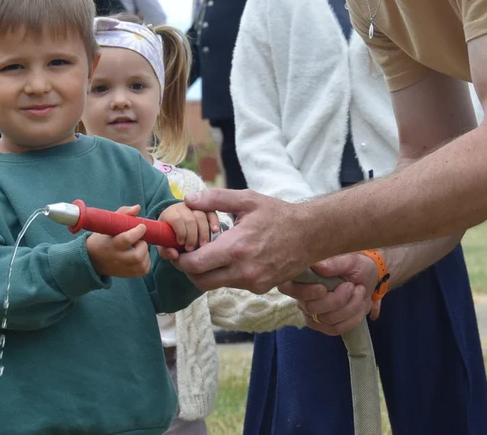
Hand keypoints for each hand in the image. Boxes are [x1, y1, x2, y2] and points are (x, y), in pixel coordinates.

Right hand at [85, 205, 150, 277]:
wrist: (92, 260)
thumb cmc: (103, 238)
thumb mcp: (108, 225)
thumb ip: (123, 213)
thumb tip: (138, 207)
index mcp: (111, 244)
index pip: (126, 239)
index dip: (137, 232)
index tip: (141, 226)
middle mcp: (116, 258)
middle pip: (136, 256)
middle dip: (143, 245)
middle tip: (139, 240)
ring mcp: (122, 268)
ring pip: (142, 264)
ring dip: (145, 253)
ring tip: (138, 247)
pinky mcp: (127, 274)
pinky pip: (144, 270)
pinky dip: (146, 261)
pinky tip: (140, 255)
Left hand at [156, 202, 219, 259]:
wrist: (176, 226)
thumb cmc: (169, 236)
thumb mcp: (164, 244)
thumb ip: (166, 251)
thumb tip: (174, 254)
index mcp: (169, 214)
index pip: (176, 219)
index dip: (181, 232)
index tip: (181, 243)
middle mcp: (182, 208)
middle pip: (190, 219)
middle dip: (192, 236)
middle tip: (191, 249)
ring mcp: (195, 207)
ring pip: (202, 216)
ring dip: (203, 233)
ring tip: (202, 245)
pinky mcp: (206, 209)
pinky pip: (212, 212)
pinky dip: (214, 222)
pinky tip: (215, 231)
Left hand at [172, 188, 316, 293]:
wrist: (311, 235)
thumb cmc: (279, 214)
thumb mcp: (248, 200)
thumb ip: (216, 199)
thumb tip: (188, 200)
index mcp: (237, 248)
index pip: (195, 265)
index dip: (179, 260)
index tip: (175, 249)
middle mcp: (243, 271)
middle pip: (200, 281)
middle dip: (188, 269)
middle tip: (185, 254)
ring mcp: (253, 283)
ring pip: (216, 284)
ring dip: (207, 272)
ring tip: (210, 252)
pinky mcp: (261, 288)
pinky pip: (233, 284)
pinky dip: (225, 274)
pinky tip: (231, 258)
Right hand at [278, 253, 378, 335]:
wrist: (370, 281)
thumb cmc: (355, 267)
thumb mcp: (349, 260)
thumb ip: (334, 263)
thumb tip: (316, 266)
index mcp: (303, 278)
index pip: (288, 288)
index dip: (304, 292)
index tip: (323, 288)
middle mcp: (303, 298)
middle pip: (311, 308)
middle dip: (338, 299)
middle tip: (352, 286)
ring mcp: (313, 315)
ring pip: (328, 320)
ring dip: (351, 306)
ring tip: (358, 292)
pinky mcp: (325, 327)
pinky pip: (337, 329)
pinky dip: (353, 318)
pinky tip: (359, 305)